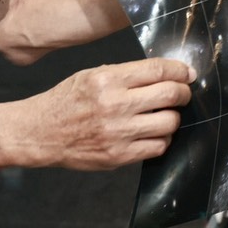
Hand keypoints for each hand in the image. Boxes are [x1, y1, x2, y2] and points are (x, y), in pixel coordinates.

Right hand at [25, 58, 195, 170]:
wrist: (40, 133)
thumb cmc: (67, 101)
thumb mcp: (91, 75)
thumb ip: (126, 74)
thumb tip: (165, 73)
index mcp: (108, 79)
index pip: (158, 70)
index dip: (180, 70)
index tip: (188, 73)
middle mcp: (115, 105)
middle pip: (170, 95)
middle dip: (183, 93)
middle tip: (182, 94)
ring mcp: (118, 133)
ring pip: (170, 123)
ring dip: (173, 118)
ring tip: (164, 115)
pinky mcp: (118, 156)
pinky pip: (158, 147)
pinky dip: (161, 139)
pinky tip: (152, 133)